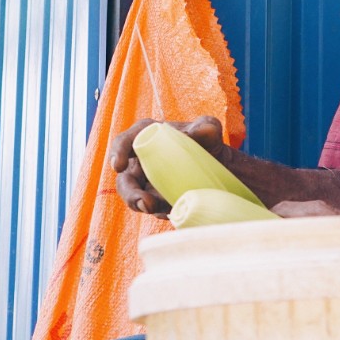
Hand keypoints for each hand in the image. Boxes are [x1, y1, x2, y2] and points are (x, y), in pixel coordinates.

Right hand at [110, 115, 228, 217]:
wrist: (221, 167)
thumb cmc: (208, 142)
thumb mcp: (209, 130)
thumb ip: (206, 126)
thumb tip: (200, 130)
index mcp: (146, 137)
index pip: (125, 142)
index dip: (118, 152)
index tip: (119, 165)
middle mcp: (142, 163)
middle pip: (126, 181)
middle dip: (131, 195)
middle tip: (146, 204)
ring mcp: (149, 186)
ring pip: (138, 201)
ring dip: (148, 208)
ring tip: (166, 211)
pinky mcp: (159, 203)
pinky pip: (158, 211)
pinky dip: (166, 212)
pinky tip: (179, 210)